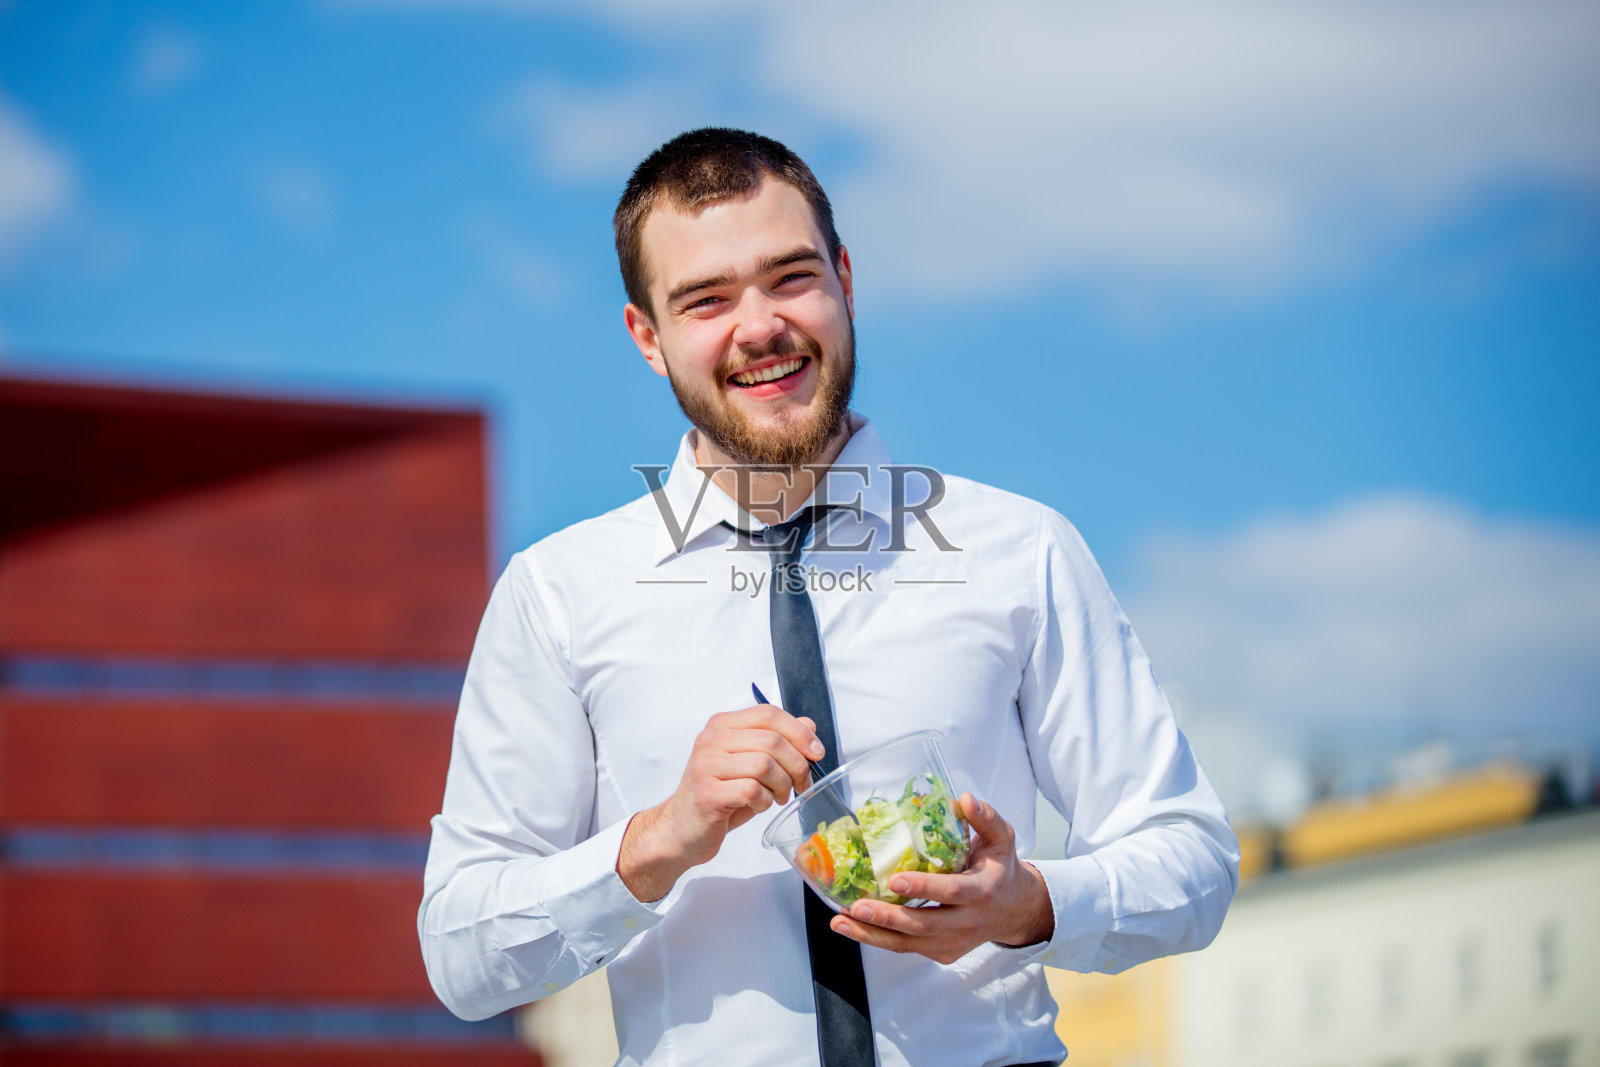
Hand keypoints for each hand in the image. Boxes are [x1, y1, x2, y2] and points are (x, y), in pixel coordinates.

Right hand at [619, 704, 822, 901]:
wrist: (682, 830)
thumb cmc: (720, 795)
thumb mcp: (751, 764)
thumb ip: (777, 741)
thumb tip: (809, 725)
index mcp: (722, 725)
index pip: (768, 714)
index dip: (799, 732)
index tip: (817, 753)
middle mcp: (711, 739)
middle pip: (772, 741)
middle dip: (797, 766)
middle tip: (800, 785)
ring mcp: (705, 765)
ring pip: (765, 765)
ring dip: (782, 786)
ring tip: (777, 797)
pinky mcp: (707, 793)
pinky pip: (752, 790)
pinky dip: (764, 801)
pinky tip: (758, 806)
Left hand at [828, 794, 1053, 964]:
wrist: (1015, 911)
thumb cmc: (1000, 868)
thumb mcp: (1002, 839)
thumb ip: (985, 818)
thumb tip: (963, 798)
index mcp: (982, 892)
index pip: (951, 893)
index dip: (923, 888)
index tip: (895, 880)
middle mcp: (967, 923)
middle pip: (923, 925)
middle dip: (888, 918)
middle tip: (857, 906)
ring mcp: (953, 943)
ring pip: (909, 944)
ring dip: (872, 935)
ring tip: (840, 922)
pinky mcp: (942, 953)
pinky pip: (907, 948)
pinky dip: (878, 939)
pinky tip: (852, 926)